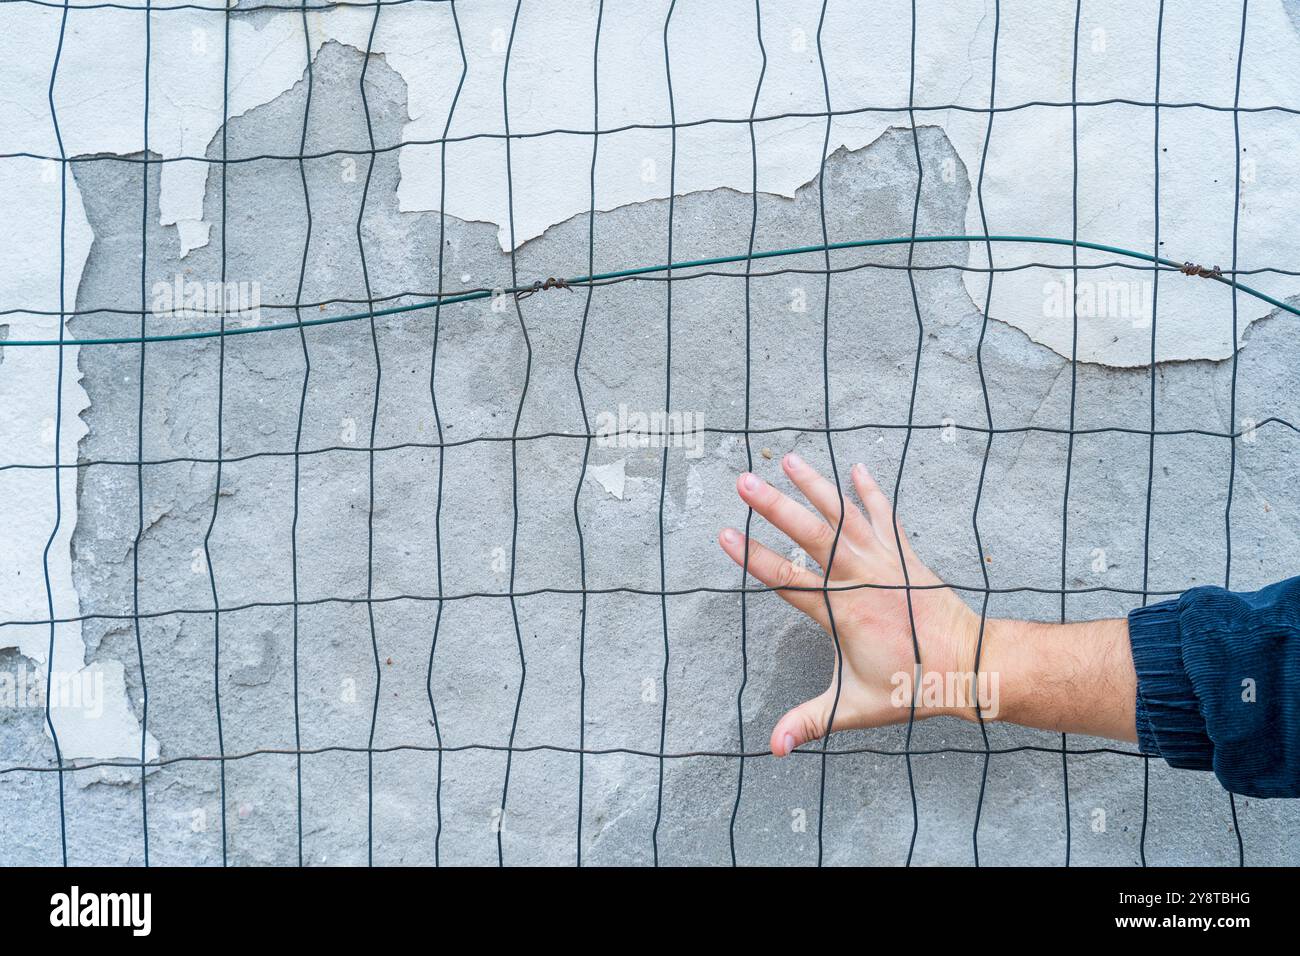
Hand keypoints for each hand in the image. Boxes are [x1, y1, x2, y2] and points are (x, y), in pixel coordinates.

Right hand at [718, 453, 979, 755]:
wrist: (970, 666)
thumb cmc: (912, 688)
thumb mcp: (856, 709)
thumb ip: (811, 722)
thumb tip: (774, 749)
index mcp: (842, 611)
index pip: (787, 579)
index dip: (753, 557)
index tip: (725, 535)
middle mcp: (860, 578)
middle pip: (810, 534)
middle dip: (774, 506)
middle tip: (743, 480)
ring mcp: (885, 561)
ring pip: (843, 515)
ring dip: (814, 485)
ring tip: (787, 459)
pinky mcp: (906, 556)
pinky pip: (886, 516)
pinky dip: (871, 492)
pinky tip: (857, 468)